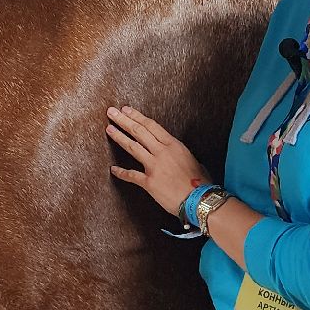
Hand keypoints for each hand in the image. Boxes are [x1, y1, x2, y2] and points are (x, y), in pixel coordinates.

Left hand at [106, 106, 211, 220]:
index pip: (151, 125)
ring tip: (109, 129)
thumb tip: (173, 152)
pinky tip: (113, 169)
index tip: (126, 110)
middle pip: (139, 131)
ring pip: (132, 147)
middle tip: (111, 112)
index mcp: (173, 145)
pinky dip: (121, 172)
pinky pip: (132, 175)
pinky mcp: (149, 182)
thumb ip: (178, 152)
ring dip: (119, 137)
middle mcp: (162, 152)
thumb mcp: (191, 159)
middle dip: (123, 120)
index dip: (136, 116)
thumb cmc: (200, 181)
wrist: (200, 199)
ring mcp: (154, 166)